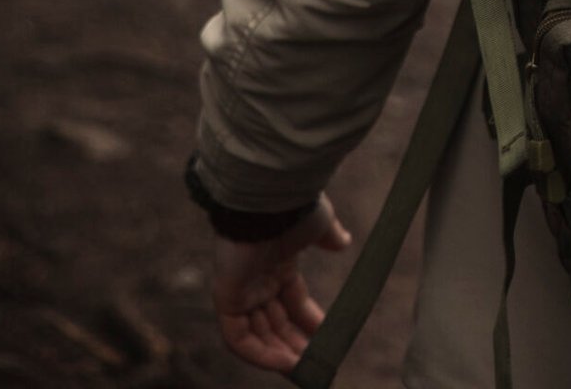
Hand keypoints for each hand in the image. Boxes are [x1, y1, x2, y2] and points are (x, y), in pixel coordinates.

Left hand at [211, 194, 351, 374]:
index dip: (309, 321)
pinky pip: (238, 338)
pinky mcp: (226, 299)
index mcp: (278, 263)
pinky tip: (284, 362)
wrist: (268, 199)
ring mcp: (241, 290)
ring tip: (302, 370)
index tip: (327, 338)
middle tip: (314, 365)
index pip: (293, 302)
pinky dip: (259, 353)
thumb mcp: (320, 224)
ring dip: (279, 355)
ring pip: (257, 335)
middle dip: (294, 345)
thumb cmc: (294, 209)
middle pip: (274, 323)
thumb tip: (344, 241)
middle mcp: (257, 280)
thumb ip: (329, 236)